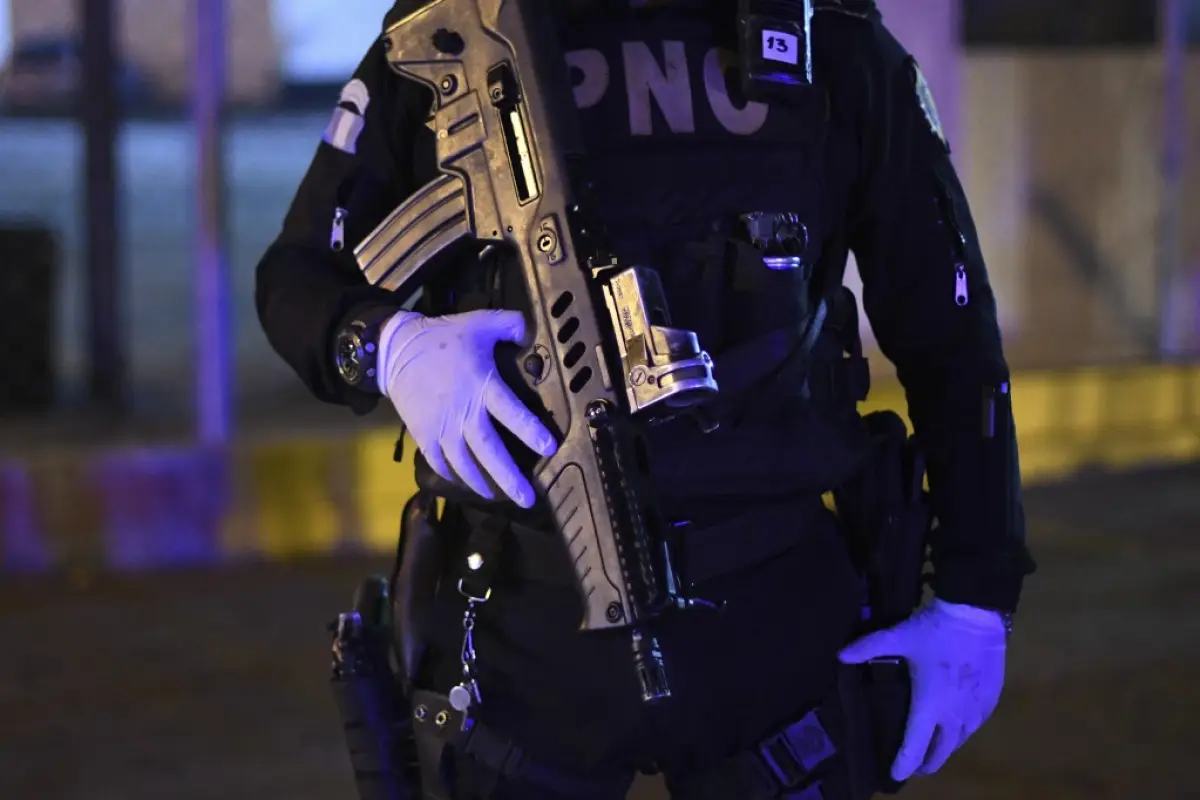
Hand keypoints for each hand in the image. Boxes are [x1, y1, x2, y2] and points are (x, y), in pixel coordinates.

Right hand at [377, 309, 556, 507]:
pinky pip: (440, 463)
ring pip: (465, 464)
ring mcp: (441, 428)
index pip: (512, 413)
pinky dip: (454, 476)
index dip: (531, 431)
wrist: (395, 350)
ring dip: (483, 483)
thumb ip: (510, 324)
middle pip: (490, 452)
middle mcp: (464, 413)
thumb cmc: (442, 338)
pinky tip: (467, 484)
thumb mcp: (480, 322)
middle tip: (527, 499)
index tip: (549, 447)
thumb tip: (530, 331)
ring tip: (500, 497)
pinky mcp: (424, 436)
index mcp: (482, 386)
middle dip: (509, 478)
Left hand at [838, 598, 1006, 780]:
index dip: (903, 765)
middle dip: (926, 763)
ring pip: (960, 741)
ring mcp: (975, 710)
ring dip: (945, 747)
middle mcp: (954, 716)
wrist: (976, 615)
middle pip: (941, 753)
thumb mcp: (898, 637)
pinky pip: (975, 726)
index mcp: (929, 706)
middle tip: (915, 766)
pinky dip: (962, 732)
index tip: (894, 775)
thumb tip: (840, 655)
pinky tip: (956, 727)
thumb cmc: (934, 630)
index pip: (914, 747)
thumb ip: (867, 648)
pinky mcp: (991, 701)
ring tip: (933, 748)